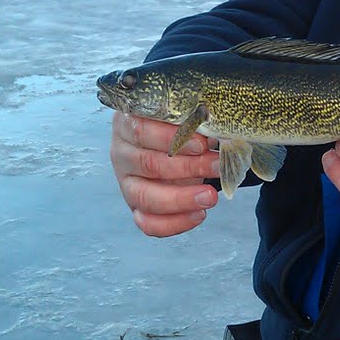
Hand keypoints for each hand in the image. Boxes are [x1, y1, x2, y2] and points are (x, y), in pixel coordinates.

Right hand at [110, 112, 219, 237]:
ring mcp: (126, 183)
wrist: (175, 148)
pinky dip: (174, 223)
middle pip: (147, 164)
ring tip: (210, 196)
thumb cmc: (180, 127)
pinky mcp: (136, 207)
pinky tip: (199, 214)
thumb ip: (194, 118)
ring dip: (182, 199)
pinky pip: (148, 223)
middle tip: (216, 166)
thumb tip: (215, 129)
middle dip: (187, 167)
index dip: (171, 138)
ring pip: (145, 197)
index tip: (201, 143)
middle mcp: (122, 154)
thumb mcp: (185, 115)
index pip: (141, 130)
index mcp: (128, 125)